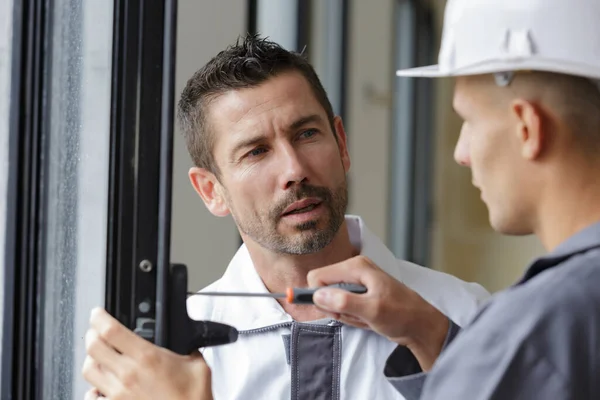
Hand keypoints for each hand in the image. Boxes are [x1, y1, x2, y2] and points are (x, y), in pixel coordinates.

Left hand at [82, 308, 212, 399]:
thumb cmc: (193, 399)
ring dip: (91, 359)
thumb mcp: (197, 365)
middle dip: (92, 334)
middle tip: (96, 331)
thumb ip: (187, 349)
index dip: (99, 317)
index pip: (111, 330)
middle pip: (93, 346)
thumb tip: (186, 342)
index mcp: (147, 358)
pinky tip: (101, 385)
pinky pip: (92, 396)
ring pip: (88, 370)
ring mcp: (118, 394)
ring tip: (98, 356)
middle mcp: (128, 375)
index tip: (99, 313)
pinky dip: (93, 388)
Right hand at [307, 256, 448, 369]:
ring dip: (345, 314)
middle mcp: (354, 269)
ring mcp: (357, 281)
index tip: (335, 311)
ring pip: (332, 300)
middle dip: (335, 307)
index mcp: (356, 266)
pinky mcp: (359, 293)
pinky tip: (366, 319)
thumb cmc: (402, 315)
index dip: (319, 296)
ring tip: (365, 317)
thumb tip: (317, 295)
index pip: (317, 277)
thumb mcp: (372, 311)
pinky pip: (342, 306)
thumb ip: (344, 302)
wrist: (421, 326)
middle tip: (355, 315)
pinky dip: (351, 316)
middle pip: (323, 288)